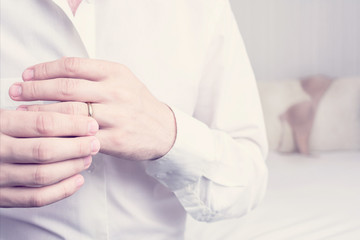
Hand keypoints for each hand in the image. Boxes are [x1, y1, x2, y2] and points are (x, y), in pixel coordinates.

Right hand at [0, 109, 99, 206]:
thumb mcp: (3, 114)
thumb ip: (30, 113)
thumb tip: (75, 110)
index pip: (42, 123)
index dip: (72, 124)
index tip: (90, 123)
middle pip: (46, 150)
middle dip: (77, 146)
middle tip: (94, 142)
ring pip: (43, 175)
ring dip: (72, 167)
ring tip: (88, 157)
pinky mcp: (1, 196)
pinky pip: (35, 198)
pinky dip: (61, 191)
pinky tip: (77, 180)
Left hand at [10, 57, 175, 160]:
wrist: (164, 130)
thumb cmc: (139, 104)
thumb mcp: (123, 80)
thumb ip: (95, 75)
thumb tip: (56, 74)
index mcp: (116, 73)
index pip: (73, 66)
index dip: (45, 69)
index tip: (28, 74)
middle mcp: (116, 92)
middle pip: (67, 88)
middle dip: (35, 89)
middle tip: (16, 91)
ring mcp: (117, 116)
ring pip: (70, 112)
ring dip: (41, 112)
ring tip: (23, 111)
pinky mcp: (115, 139)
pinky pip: (80, 137)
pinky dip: (59, 135)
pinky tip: (46, 134)